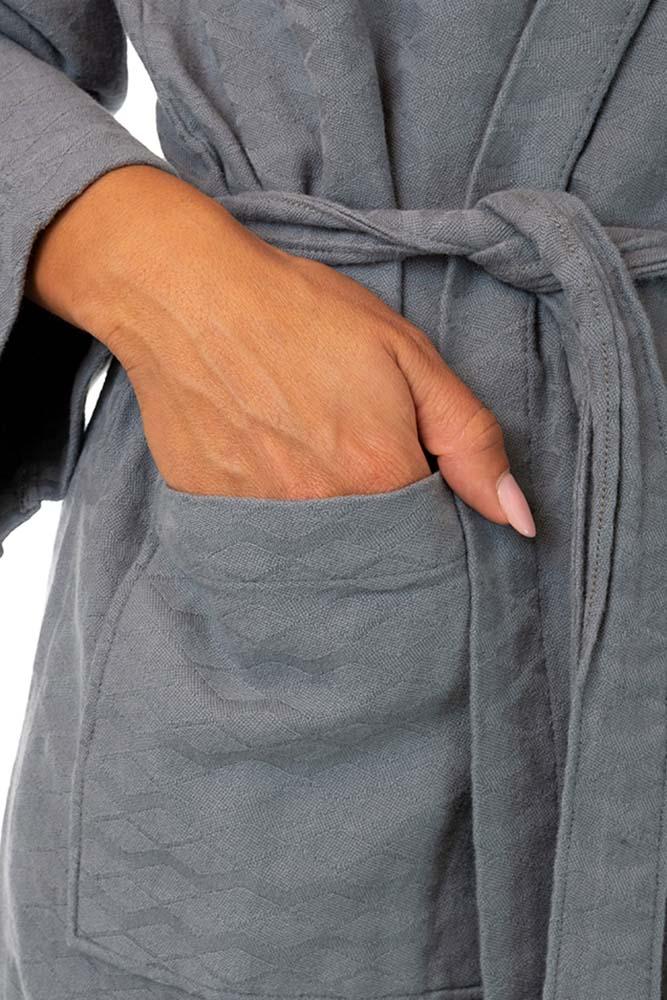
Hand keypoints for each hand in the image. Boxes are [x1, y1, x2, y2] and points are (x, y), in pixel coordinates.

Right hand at [25, 165, 535, 535]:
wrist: (188, 294)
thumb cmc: (300, 314)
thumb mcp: (407, 355)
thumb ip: (470, 439)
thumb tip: (518, 519)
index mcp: (380, 475)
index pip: (430, 536)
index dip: (426, 505)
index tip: (407, 469)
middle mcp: (322, 514)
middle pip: (372, 551)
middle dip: (377, 520)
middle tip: (347, 452)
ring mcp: (260, 520)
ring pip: (315, 552)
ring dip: (322, 518)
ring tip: (302, 454)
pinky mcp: (211, 515)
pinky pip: (257, 541)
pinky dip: (269, 516)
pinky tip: (260, 464)